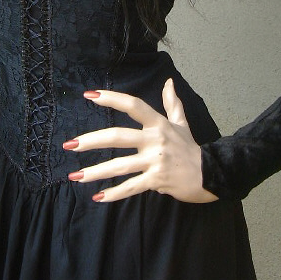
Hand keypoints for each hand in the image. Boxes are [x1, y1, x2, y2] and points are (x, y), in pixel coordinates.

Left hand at [63, 79, 218, 203]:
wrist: (211, 174)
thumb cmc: (191, 148)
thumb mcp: (181, 123)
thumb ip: (172, 103)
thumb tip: (169, 82)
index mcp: (158, 123)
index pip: (132, 105)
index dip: (111, 98)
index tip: (88, 94)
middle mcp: (155, 140)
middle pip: (118, 137)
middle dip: (92, 140)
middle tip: (69, 144)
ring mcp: (155, 161)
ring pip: (120, 166)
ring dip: (96, 171)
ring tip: (74, 175)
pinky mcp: (156, 181)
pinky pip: (131, 187)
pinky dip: (114, 194)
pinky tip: (97, 197)